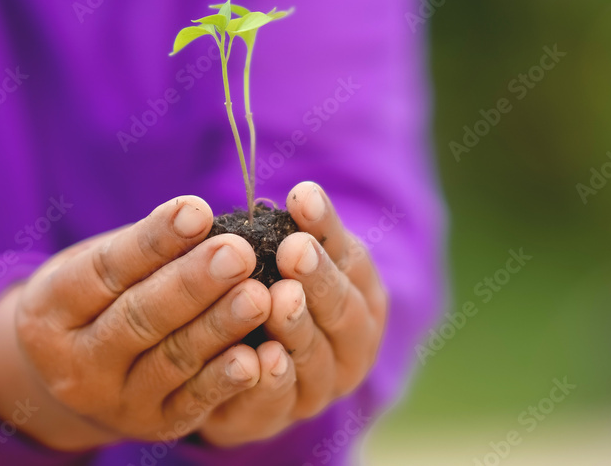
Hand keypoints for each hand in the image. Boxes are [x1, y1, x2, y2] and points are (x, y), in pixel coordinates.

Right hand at [0, 196, 272, 449]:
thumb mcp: (100, 264)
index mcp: (51, 310)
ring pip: (172, 360)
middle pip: (139, 317)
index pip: (105, 269)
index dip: (154, 241)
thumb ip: (145, 246)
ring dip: (219, 328)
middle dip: (193, 283)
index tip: (197, 211)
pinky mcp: (156, 425)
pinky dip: (225, 382)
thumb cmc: (103, 296)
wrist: (79, 374)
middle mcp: (75, 362)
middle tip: (238, 253)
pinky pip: (193, 403)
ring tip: (258, 296)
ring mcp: (115, 400)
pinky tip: (256, 359)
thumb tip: (201, 216)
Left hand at [197, 182, 387, 445]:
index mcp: (363, 297)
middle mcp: (352, 345)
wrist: (246, 367)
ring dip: (297, 329)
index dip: (327, 228)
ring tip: (278, 300)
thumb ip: (304, 232)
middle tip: (295, 250)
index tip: (302, 198)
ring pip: (314, 357)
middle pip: (342, 311)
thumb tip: (302, 193)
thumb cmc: (280, 293)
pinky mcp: (279, 418)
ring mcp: (320, 386)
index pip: (350, 259)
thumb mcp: (299, 258)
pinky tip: (260, 357)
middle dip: (318, 280)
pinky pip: (278, 402)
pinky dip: (271, 381)